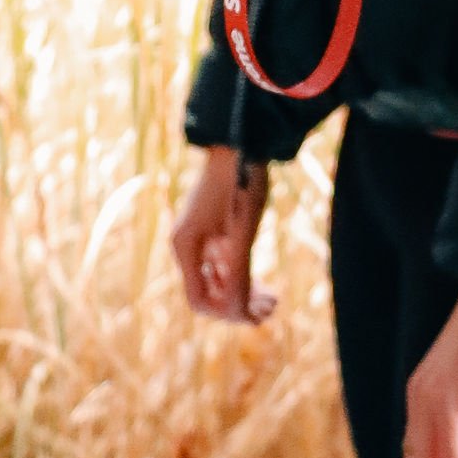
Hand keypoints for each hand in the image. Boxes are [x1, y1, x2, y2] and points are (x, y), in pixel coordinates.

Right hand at [172, 148, 277, 324]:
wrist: (242, 142)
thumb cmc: (241, 183)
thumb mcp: (243, 232)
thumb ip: (238, 272)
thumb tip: (239, 313)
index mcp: (185, 247)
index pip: (200, 300)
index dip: (226, 314)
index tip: (254, 316)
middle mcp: (188, 246)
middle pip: (210, 294)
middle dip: (239, 306)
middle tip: (271, 309)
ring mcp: (200, 239)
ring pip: (218, 283)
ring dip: (243, 296)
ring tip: (273, 301)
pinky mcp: (213, 231)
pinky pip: (223, 267)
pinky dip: (242, 280)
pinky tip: (264, 287)